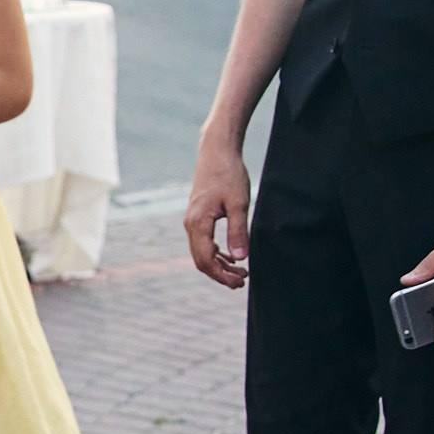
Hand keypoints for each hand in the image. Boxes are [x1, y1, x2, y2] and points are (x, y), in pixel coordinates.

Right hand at [184, 137, 251, 288]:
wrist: (216, 152)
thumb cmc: (229, 174)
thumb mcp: (238, 204)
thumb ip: (238, 232)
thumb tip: (241, 258)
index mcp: (198, 223)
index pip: (205, 260)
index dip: (222, 275)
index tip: (241, 281)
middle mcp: (191, 225)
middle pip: (201, 260)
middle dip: (221, 274)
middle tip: (243, 281)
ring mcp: (192, 221)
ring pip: (202, 253)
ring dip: (220, 265)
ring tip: (241, 272)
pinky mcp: (198, 217)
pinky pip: (204, 243)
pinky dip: (217, 254)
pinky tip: (233, 256)